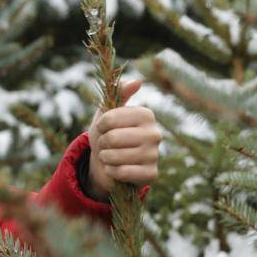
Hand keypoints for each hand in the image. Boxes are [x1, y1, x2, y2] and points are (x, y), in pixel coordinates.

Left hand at [87, 79, 161, 199]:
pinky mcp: (151, 174)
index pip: (110, 118)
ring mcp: (155, 155)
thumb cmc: (108, 134)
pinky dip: (112, 172)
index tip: (104, 128)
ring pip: (115, 157)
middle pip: (112, 138)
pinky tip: (116, 169)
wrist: (109, 162)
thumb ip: (118, 93)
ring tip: (111, 156)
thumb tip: (137, 81)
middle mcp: (155, 133)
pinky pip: (122, 173)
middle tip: (107, 145)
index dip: (100, 125)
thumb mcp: (107, 112)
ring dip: (105, 158)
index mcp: (146, 115)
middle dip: (102, 143)